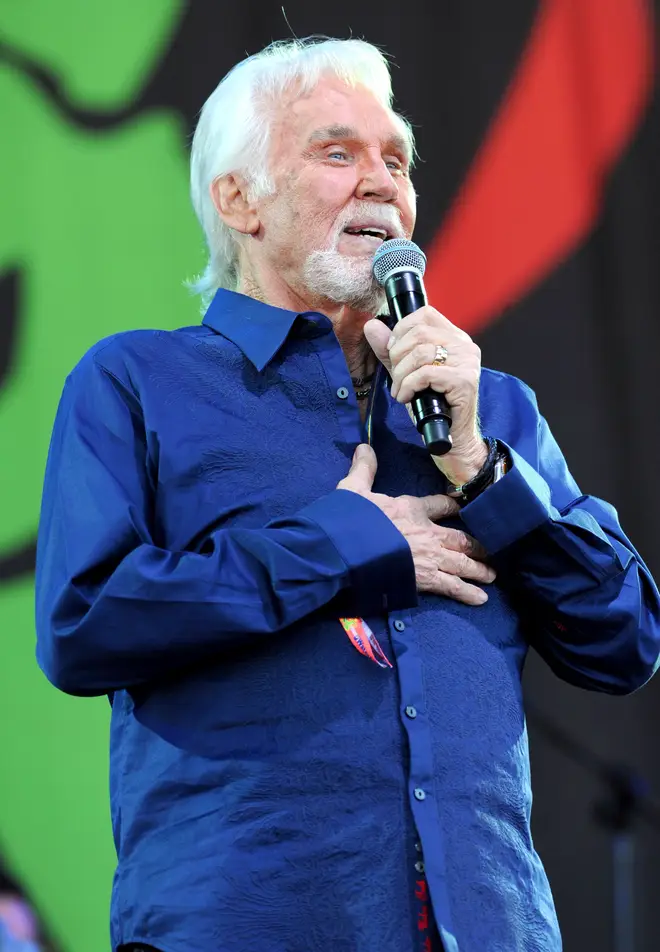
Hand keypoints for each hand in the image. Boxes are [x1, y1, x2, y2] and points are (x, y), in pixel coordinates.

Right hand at [337, 444, 495, 604]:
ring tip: (491, 576)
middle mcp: (428, 533)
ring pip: (463, 563)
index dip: (454, 505)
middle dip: (478, 547)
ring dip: (479, 570)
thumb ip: (364, 469)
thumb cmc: (352, 518)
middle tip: (491, 552)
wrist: (348, 549)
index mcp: (412, 509)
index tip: (462, 507)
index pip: (441, 505)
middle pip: (462, 539)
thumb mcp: (354, 488)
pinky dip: (468, 593)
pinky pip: (453, 586)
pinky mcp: (426, 579)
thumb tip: (364, 446)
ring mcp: (430, 557)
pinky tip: (480, 599)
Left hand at [363, 308, 486, 485]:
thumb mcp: (406, 374)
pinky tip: (406, 398)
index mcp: (454, 338)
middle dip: (397, 356)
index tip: (393, 353)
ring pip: (420, 353)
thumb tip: (372, 326)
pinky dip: (408, 386)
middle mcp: (465, 346)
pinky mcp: (464, 381)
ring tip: (400, 390)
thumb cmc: (433, 407)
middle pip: (419, 333)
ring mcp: (467, 362)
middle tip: (396, 377)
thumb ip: (389, 351)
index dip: (401, 330)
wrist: (452, 440)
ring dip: (401, 375)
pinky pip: (426, 374)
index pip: (425, 314)